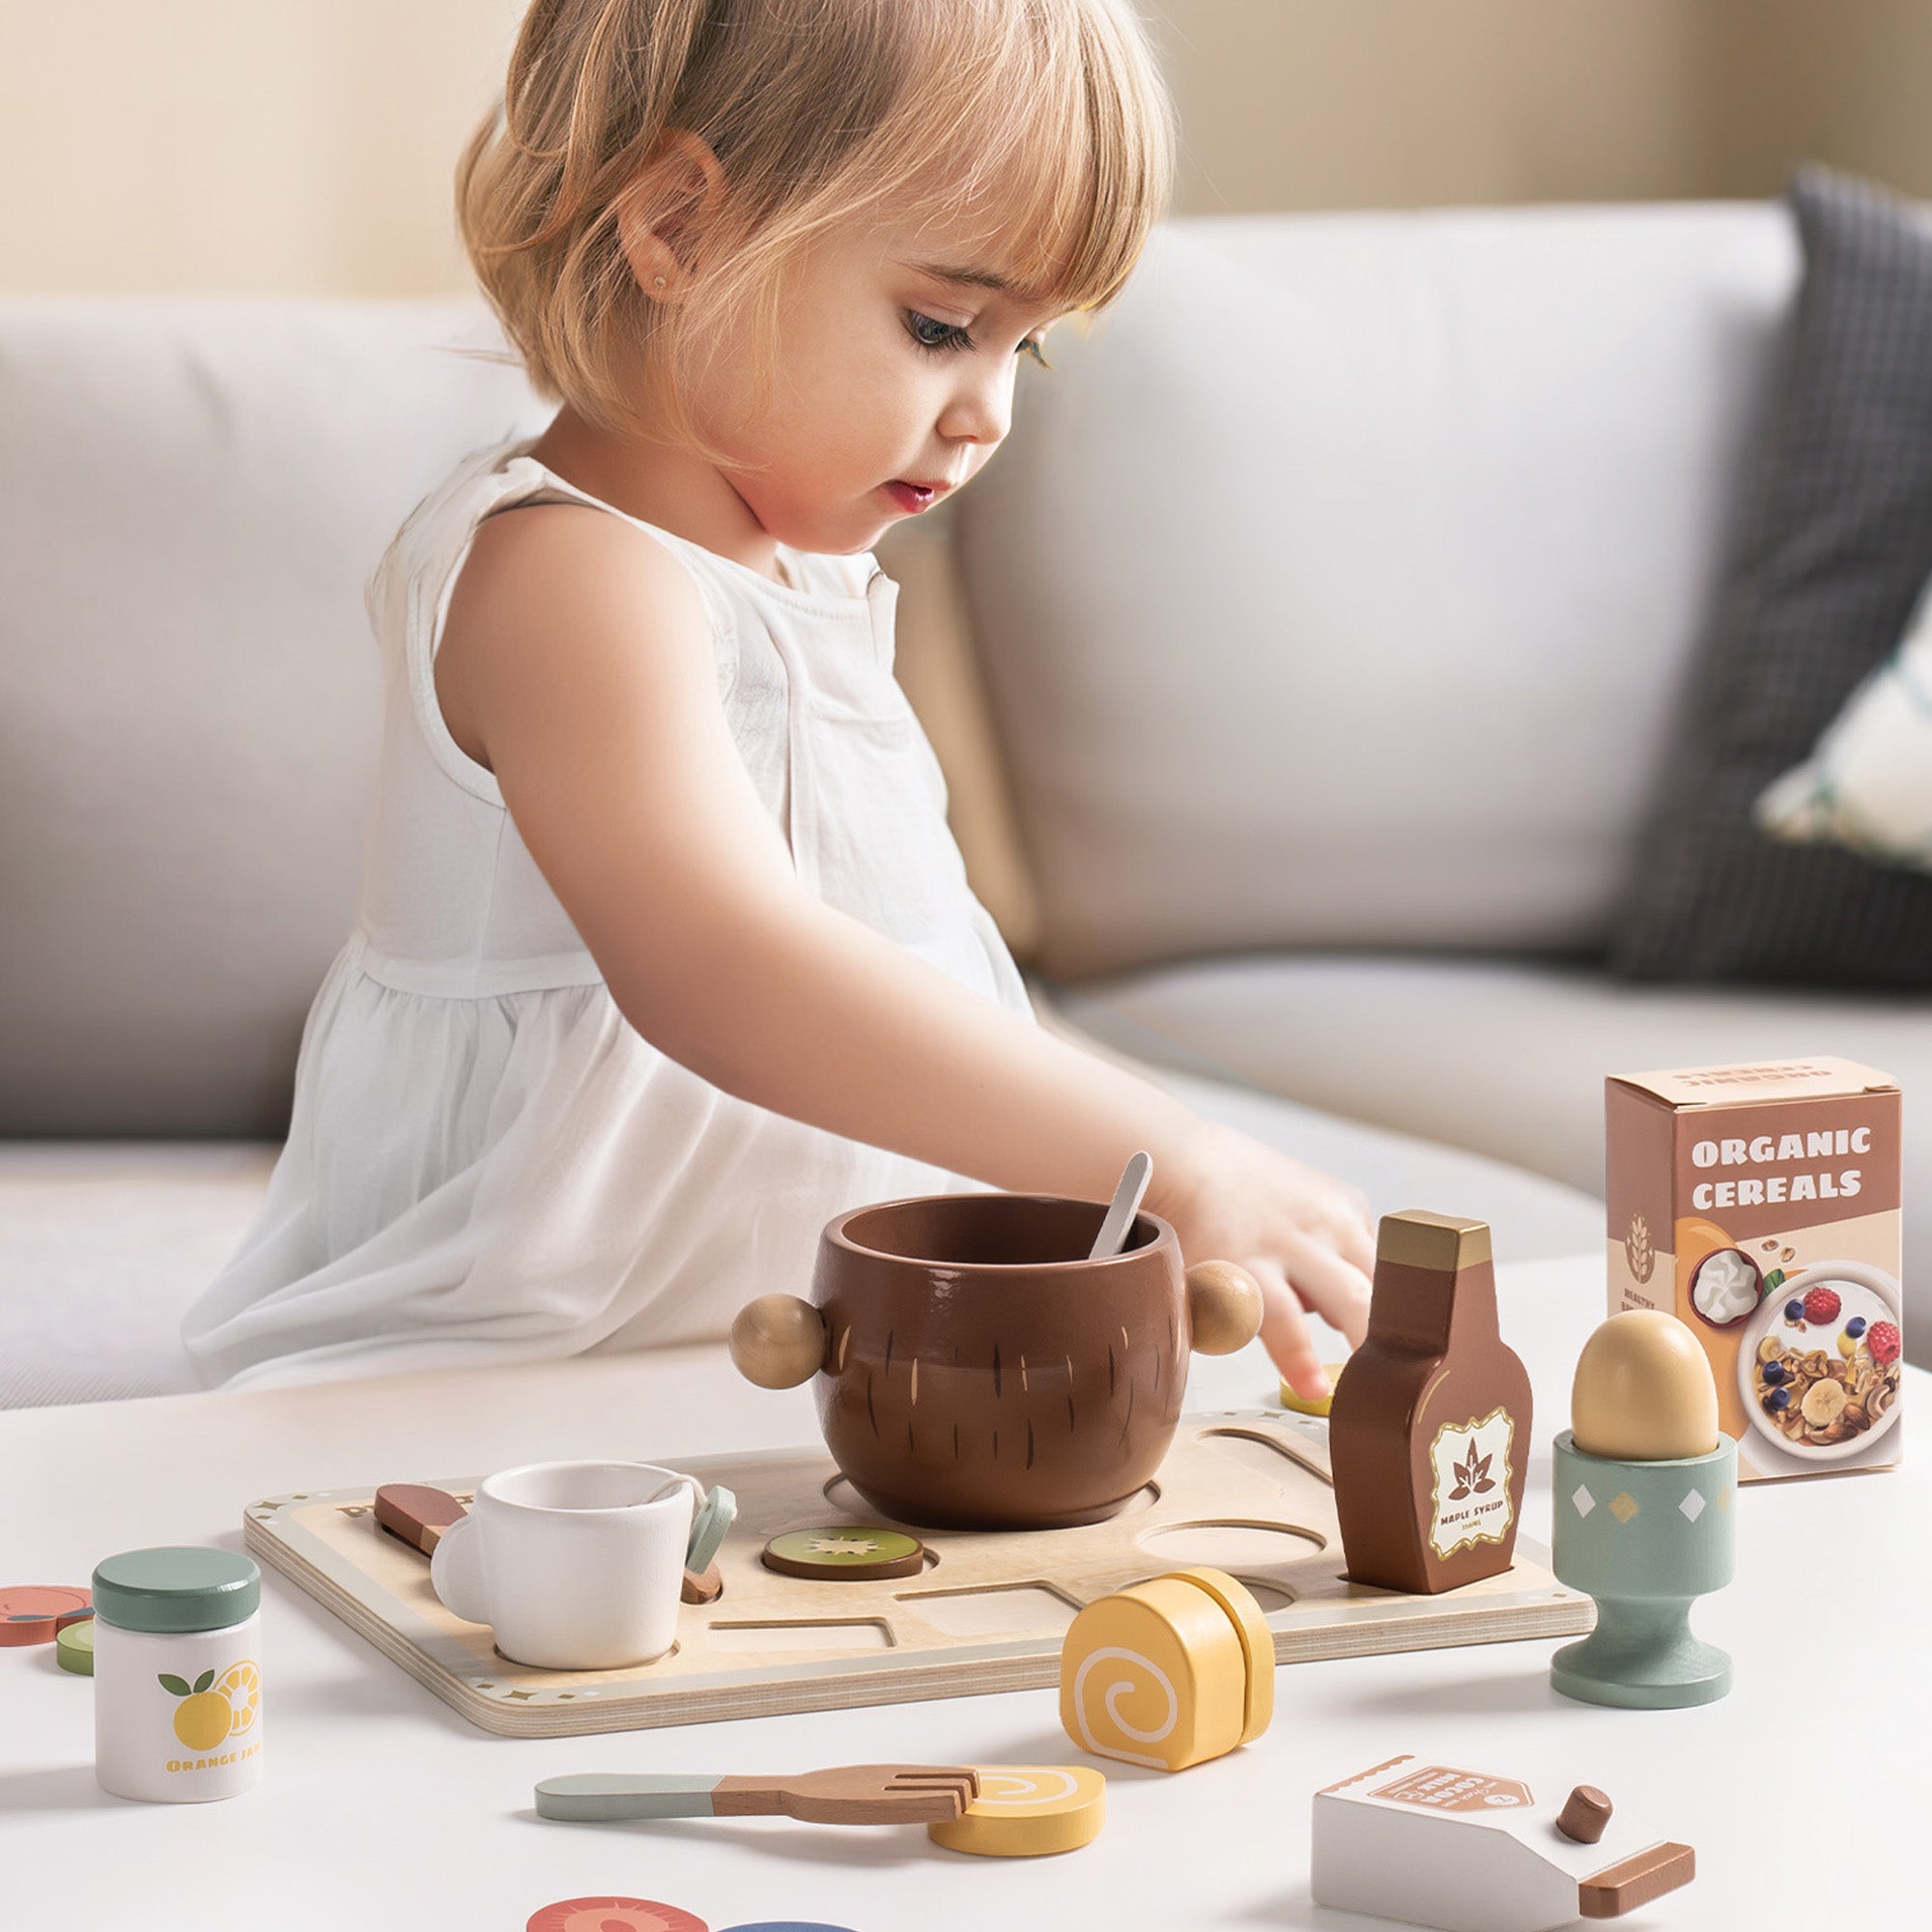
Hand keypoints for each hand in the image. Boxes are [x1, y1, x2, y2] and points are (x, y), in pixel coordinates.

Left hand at [1150, 1118, 1375, 1399]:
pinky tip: (1334, 1274)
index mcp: (1245, 1264)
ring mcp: (1326, 1216)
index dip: (1301, 1358)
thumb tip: (1290, 1373)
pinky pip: (1375, 1251)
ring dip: (1380, 1310)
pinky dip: (1363, 1273)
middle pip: (1352, 1297)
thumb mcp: (1200, 1291)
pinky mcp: (1348, 1200)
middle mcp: (1291, 1238)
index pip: (1278, 1318)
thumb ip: (1233, 1333)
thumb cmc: (1199, 1237)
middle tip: (1385, 1375)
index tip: (1319, 1390)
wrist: (1199, 1169)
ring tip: (1361, 1329)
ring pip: (1381, 1275)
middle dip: (1372, 1337)